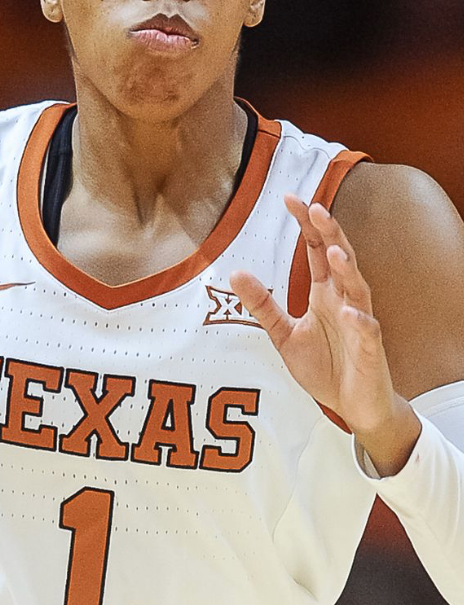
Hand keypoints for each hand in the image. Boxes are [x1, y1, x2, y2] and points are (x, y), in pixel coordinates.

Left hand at [230, 195, 420, 475]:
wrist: (355, 407)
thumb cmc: (325, 367)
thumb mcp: (284, 335)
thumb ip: (262, 305)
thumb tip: (234, 273)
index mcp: (324, 293)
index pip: (315, 250)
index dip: (306, 224)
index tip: (289, 198)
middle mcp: (344, 300)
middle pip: (339, 258)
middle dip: (329, 233)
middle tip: (316, 207)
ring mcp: (360, 323)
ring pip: (358, 289)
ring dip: (347, 269)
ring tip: (333, 251)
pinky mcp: (370, 350)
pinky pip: (367, 332)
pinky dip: (360, 320)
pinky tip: (350, 312)